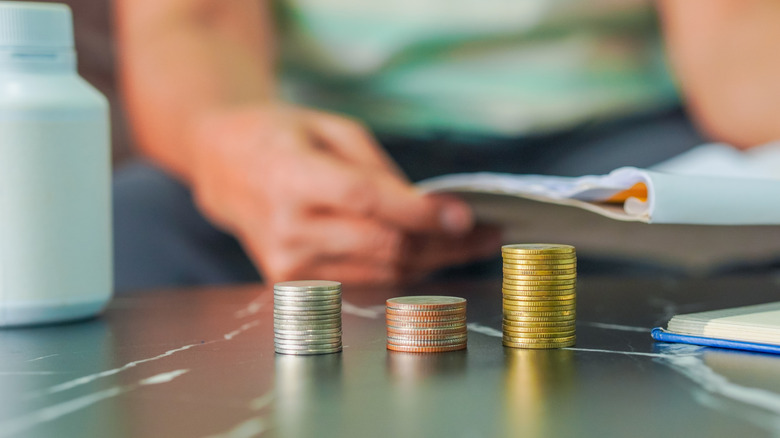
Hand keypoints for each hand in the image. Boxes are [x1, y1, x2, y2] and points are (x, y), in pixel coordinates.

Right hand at [188, 103, 501, 284]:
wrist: (224, 167)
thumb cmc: (281, 137)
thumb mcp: (330, 128)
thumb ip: (377, 169)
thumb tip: (429, 209)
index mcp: (291, 177)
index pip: (366, 203)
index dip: (419, 213)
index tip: (465, 217)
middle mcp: (287, 229)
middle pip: (382, 247)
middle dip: (442, 244)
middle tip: (485, 234)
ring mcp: (288, 265)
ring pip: (381, 273)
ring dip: (432, 261)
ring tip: (468, 245)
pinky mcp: (292, 284)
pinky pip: (364, 282)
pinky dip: (401, 269)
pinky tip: (429, 255)